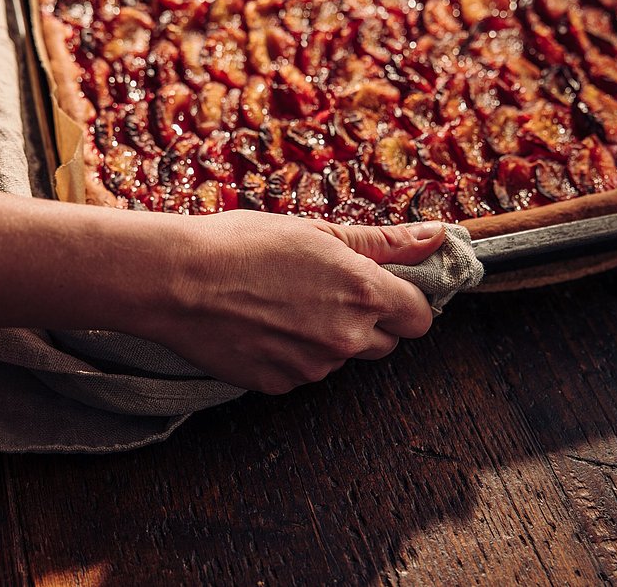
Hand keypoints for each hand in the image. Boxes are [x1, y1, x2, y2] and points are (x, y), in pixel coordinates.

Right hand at [142, 210, 444, 394]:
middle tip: (327, 291)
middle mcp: (347, 338)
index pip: (420, 316)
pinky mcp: (279, 384)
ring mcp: (313, 367)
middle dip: (368, 321)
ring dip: (326, 337)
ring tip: (283, 303)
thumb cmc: (244, 245)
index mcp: (364, 294)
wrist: (179, 280)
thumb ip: (387, 241)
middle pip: (384, 342)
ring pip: (339, 357)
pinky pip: (302, 372)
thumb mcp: (320, 232)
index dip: (405, 301)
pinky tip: (262, 325)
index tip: (386, 289)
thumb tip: (438, 236)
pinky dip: (291, 354)